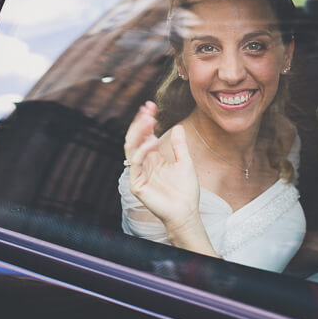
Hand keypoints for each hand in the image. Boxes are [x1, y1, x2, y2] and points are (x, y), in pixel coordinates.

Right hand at [125, 102, 198, 227]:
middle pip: (135, 139)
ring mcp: (138, 174)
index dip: (146, 121)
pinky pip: (135, 164)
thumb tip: (177, 126)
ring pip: (131, 148)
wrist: (186, 212)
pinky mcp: (137, 184)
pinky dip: (142, 151)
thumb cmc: (186, 191)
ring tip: (148, 120)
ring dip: (139, 132)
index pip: (145, 136)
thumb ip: (179, 145)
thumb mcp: (185, 162)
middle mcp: (143, 164)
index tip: (151, 106)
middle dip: (140, 123)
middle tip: (147, 109)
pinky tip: (152, 141)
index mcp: (153, 159)